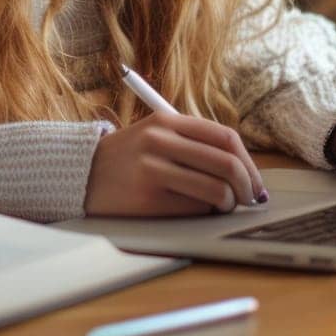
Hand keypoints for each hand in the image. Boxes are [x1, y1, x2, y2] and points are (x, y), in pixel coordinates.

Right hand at [83, 111, 267, 216]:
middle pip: (225, 164)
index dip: (248, 162)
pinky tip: (198, 212)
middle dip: (246, 186)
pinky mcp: (146, 199)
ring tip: (224, 207)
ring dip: (228, 203)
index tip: (255, 180)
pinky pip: (194, 209)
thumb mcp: (155, 135)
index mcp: (166, 121)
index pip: (225, 138)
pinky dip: (205, 213)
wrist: (80, 176)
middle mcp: (160, 141)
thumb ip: (192, 142)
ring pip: (215, 190)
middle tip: (249, 198)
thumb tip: (242, 168)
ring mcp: (152, 170)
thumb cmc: (128, 158)